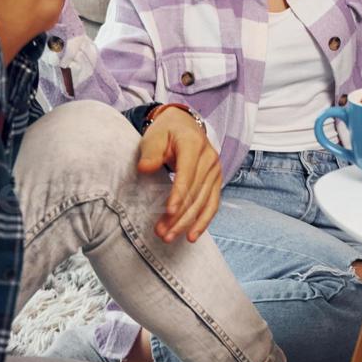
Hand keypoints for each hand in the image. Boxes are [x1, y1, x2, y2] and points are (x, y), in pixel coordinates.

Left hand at [136, 108, 222, 243]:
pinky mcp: (216, 181)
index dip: (179, 194)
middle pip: (196, 192)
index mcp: (194, 145)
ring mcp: (216, 171)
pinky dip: (203, 221)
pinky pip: (212, 204)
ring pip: (204, 202)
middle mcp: (210, 158)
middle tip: (162, 233)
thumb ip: (150, 152)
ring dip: (187, 222)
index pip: (187, 173)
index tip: (168, 212)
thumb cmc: (166, 132)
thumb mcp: (154, 136)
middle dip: (180, 215)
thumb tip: (145, 168)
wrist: (183, 125)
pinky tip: (192, 235)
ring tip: (170, 237)